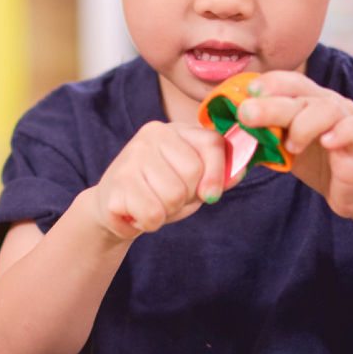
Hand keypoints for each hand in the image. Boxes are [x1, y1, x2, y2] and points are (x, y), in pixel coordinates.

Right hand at [90, 121, 235, 240]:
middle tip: (168, 199)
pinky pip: (153, 213)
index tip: (210, 194)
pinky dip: (150, 223)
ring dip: (167, 212)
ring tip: (152, 204)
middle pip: (194, 172)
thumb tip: (240, 171)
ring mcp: (133, 155)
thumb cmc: (157, 192)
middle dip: (187, 197)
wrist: (113, 208)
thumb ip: (217, 175)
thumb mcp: (192, 182)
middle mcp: (153, 134)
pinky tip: (138, 214)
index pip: (212, 143)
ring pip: (174, 195)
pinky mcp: (118, 181)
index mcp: (175, 130)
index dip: (218, 173)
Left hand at [235, 71, 352, 218]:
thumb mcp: (283, 146)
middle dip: (270, 104)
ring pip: (326, 108)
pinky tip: (327, 142)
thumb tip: (223, 128)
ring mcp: (347, 119)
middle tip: (246, 115)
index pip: (287, 81)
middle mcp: (328, 103)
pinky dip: (341, 132)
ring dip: (302, 125)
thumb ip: (262, 133)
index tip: (244, 95)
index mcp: (306, 100)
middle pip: (299, 94)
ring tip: (290, 147)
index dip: (267, 84)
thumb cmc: (316, 161)